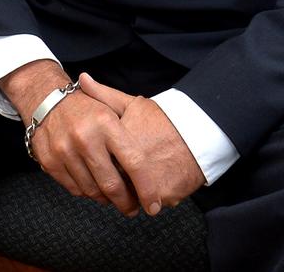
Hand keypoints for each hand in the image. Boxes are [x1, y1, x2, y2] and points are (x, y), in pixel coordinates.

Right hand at [0, 60, 142, 215]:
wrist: (47, 99)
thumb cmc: (87, 107)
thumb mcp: (112, 108)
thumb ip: (133, 131)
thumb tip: (157, 164)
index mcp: (106, 123)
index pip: (134, 163)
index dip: (147, 188)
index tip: (154, 205)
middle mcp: (85, 137)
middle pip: (111, 184)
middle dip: (126, 203)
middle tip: (133, 208)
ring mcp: (65, 150)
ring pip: (92, 191)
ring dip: (106, 199)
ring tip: (114, 197)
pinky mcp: (51, 161)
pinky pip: (75, 189)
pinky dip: (87, 193)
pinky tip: (95, 187)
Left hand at [78, 73, 204, 215]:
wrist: (201, 132)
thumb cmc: (165, 119)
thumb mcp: (133, 104)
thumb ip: (104, 96)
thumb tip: (83, 79)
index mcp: (119, 144)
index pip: (96, 164)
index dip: (98, 166)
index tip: (102, 164)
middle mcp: (131, 166)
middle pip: (111, 185)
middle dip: (111, 185)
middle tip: (119, 178)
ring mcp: (147, 184)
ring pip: (129, 199)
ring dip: (130, 195)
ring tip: (137, 182)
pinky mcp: (163, 197)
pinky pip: (149, 204)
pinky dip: (149, 199)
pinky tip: (153, 186)